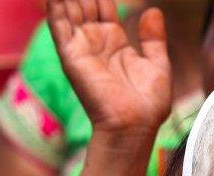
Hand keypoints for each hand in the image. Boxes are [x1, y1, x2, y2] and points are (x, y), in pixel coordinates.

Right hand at [48, 0, 171, 136]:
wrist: (135, 125)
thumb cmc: (148, 104)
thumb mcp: (158, 66)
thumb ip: (153, 38)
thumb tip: (152, 11)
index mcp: (116, 42)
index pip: (104, 6)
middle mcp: (96, 42)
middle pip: (84, 4)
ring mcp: (82, 47)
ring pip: (69, 10)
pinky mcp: (72, 55)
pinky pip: (59, 25)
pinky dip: (55, 8)